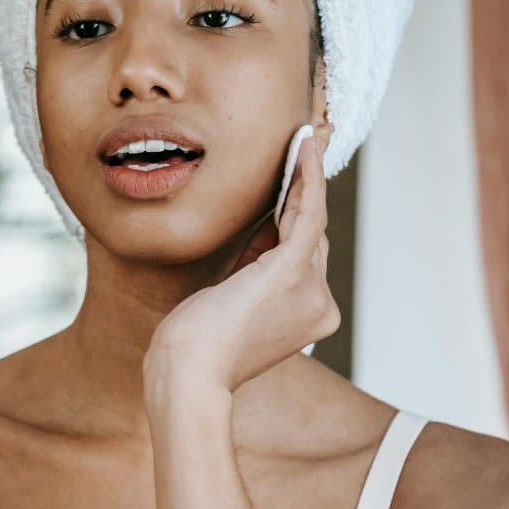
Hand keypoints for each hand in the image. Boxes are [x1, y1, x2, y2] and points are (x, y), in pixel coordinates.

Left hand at [143, 134, 339, 394]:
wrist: (187, 372)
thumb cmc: (195, 344)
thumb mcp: (232, 297)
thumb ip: (254, 265)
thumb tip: (264, 226)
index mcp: (309, 315)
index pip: (303, 255)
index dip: (294, 213)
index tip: (289, 176)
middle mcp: (321, 305)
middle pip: (311, 236)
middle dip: (304, 189)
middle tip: (303, 143)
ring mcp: (312, 290)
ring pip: (309, 220)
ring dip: (307, 173)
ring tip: (304, 136)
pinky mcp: (292, 272)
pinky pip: (306, 211)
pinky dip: (306, 176)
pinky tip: (303, 147)